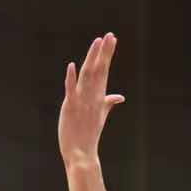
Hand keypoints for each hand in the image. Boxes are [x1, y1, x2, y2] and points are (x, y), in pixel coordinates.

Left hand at [58, 33, 124, 167]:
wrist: (82, 154)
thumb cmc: (89, 136)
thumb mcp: (101, 117)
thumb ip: (109, 103)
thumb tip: (120, 97)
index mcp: (99, 97)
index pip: (104, 71)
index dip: (107, 54)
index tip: (112, 38)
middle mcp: (92, 97)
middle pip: (99, 70)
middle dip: (104, 52)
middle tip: (109, 35)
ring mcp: (82, 102)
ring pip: (88, 76)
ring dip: (92, 58)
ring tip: (97, 42)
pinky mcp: (70, 109)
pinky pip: (71, 91)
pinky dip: (71, 79)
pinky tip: (72, 66)